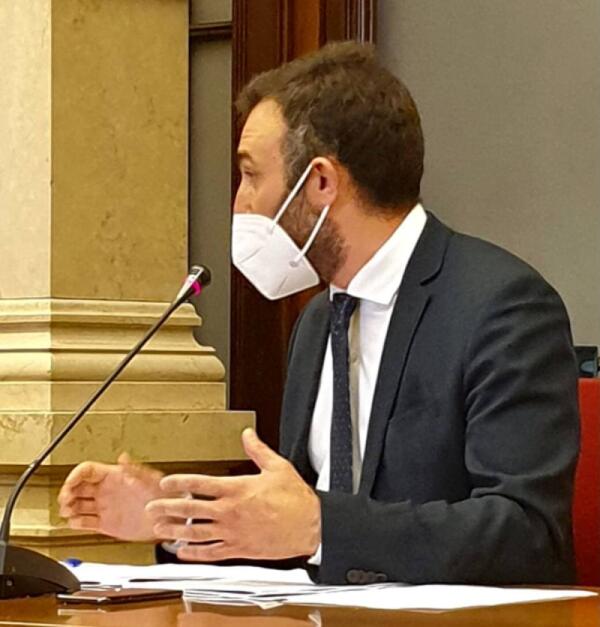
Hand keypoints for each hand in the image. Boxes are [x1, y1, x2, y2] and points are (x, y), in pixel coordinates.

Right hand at [58, 453, 164, 541]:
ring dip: (68, 507)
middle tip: (64, 500)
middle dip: (67, 492)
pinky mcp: (106, 523)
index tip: (69, 484)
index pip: (87, 471)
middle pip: (77, 487)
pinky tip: (74, 523)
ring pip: (78, 505)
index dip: (75, 475)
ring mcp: (105, 507)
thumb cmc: (163, 494)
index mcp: (114, 476)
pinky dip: (76, 523)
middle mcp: (107, 490)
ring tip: (67, 512)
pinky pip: (85, 523)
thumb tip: (123, 457)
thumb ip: (135, 469)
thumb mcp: (151, 478)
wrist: (168, 518)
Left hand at [146, 428, 320, 561]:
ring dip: (175, 531)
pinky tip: (183, 552)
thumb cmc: (295, 499)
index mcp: (237, 489)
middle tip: (153, 508)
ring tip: (160, 530)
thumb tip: (247, 434)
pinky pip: (211, 554)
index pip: (200, 484)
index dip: (179, 482)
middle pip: (191, 509)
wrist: (310, 527)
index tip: (166, 482)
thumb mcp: (277, 467)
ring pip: (196, 533)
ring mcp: (233, 532)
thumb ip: (257, 450)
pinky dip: (194, 554)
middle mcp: (230, 512)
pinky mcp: (239, 549)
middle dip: (169, 507)